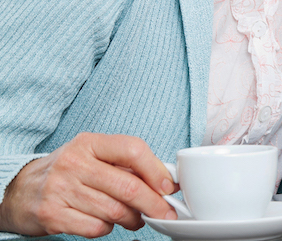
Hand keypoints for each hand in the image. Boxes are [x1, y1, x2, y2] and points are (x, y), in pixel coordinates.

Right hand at [0, 133, 176, 237]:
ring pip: (114, 210)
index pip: (132, 149)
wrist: (22, 189)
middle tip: (165, 212)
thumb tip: (163, 178)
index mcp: (90, 142)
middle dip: (153, 203)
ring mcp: (61, 190)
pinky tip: (108, 222)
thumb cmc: (69, 169)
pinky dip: (108, 228)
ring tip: (137, 218)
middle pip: (127, 186)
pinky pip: (95, 228)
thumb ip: (125, 163)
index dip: (155, 169)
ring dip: (133, 218)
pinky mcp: (53, 216)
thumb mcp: (93, 154)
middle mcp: (75, 163)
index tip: (168, 186)